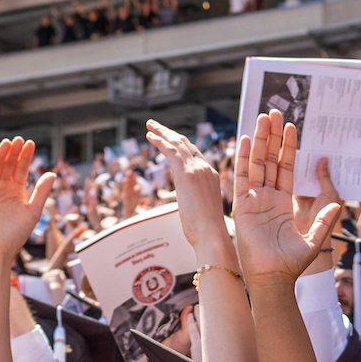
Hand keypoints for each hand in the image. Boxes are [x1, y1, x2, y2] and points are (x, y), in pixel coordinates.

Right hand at [0, 138, 56, 259]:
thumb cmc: (15, 235)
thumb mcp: (32, 212)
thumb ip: (41, 192)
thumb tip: (52, 173)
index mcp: (16, 191)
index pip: (21, 169)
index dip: (25, 157)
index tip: (30, 144)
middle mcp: (2, 188)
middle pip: (8, 165)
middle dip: (13, 153)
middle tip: (19, 140)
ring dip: (0, 155)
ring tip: (7, 143)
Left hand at [146, 120, 233, 265]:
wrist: (212, 235)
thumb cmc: (206, 231)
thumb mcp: (200, 208)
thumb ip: (193, 199)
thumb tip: (188, 204)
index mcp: (210, 175)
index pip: (193, 153)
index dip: (180, 144)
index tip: (169, 138)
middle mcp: (205, 168)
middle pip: (185, 144)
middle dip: (169, 133)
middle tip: (155, 126)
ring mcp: (196, 170)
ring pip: (177, 144)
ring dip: (162, 133)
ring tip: (149, 126)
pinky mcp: (186, 174)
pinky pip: (170, 152)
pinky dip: (160, 142)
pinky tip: (149, 137)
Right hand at [231, 111, 342, 287]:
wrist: (275, 278)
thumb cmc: (293, 264)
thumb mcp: (316, 238)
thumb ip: (325, 219)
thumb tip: (337, 202)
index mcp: (284, 203)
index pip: (286, 168)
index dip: (289, 148)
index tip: (292, 127)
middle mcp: (268, 198)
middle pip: (270, 160)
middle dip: (273, 137)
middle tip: (276, 112)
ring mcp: (254, 200)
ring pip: (257, 163)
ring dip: (261, 140)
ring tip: (264, 117)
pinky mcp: (243, 205)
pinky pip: (244, 177)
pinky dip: (245, 158)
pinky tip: (248, 139)